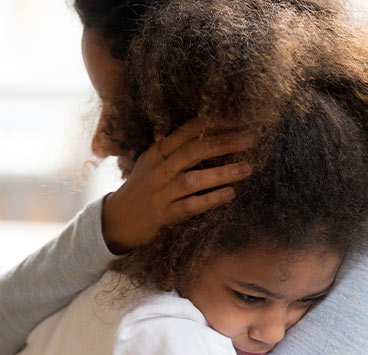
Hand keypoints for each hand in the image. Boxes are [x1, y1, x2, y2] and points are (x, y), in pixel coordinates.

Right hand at [102, 118, 254, 252]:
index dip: (215, 123)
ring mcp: (160, 193)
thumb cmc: (140, 190)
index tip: (240, 119)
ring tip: (248, 168)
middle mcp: (158, 169)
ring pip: (194, 179)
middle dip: (225, 142)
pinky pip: (190, 206)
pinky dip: (211, 199)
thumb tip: (205, 132)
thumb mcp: (151, 163)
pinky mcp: (163, 216)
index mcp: (157, 152)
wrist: (115, 221)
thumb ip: (173, 149)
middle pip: (195, 150)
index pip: (189, 131)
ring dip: (223, 172)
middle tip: (252, 139)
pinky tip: (230, 194)